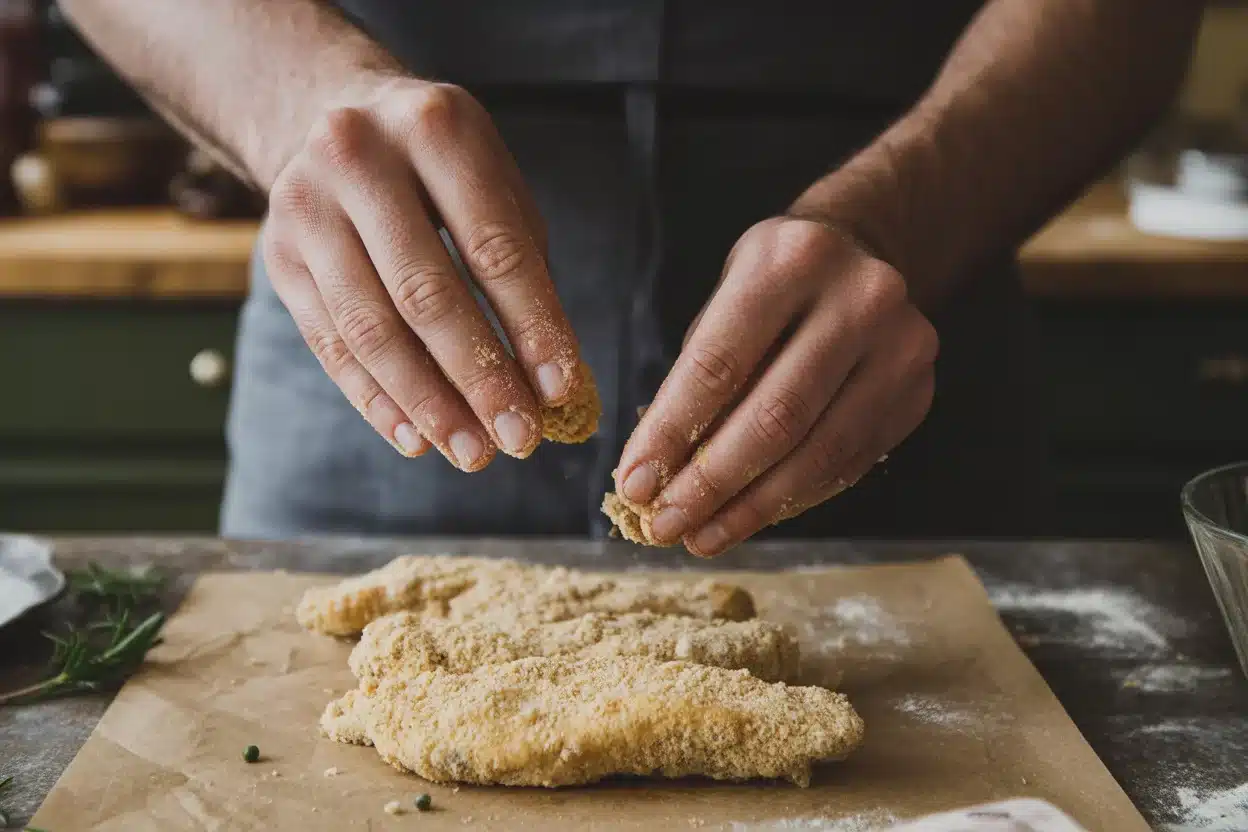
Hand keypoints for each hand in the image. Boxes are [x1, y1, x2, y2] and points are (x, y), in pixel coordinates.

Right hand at [263, 78, 581, 469]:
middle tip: (519, 439)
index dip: (531, 324)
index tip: (562, 390)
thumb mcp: (492, 182)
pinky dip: (376, 400)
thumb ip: (524, 269)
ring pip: (370, 328)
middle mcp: (358, 159)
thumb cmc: (439, 166)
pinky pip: (330, 345)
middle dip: (479, 377)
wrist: (328, 116)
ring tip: (473, 453)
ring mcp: (305, 208)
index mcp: (434, 128)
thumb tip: (557, 380)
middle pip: (425, 293)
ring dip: (427, 404)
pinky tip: (417, 439)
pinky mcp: (278, 257)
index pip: (492, 246)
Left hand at [614, 216, 937, 554]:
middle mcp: (859, 299)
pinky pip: (848, 464)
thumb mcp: (726, 301)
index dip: (671, 433)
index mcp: (792, 261)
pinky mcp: (918, 392)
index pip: (719, 365)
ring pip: (818, 453)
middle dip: (711, 483)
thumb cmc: (775, 285)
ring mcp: (901, 347)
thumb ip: (695, 377)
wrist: (864, 253)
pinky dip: (793, 499)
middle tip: (665, 525)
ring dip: (751, 507)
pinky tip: (751, 516)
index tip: (634, 484)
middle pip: (775, 417)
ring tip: (702, 536)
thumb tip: (657, 472)